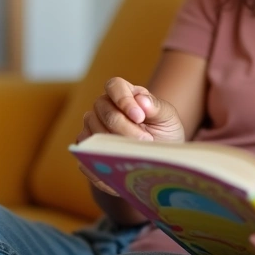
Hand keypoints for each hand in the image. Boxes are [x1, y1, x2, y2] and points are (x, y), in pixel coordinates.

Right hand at [76, 77, 186, 195]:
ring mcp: (92, 127)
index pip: (115, 86)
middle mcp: (104, 107)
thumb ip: (156, 107)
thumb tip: (141, 99)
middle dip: (124, 127)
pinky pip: (85, 153)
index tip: (139, 117)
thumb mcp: (168, 119)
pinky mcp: (87, 148)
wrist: (157, 159)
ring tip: (134, 155)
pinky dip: (101, 161)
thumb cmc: (164, 133)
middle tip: (144, 141)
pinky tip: (117, 169)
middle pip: (104, 111)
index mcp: (124, 93)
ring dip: (114, 145)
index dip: (124, 99)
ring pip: (93, 132)